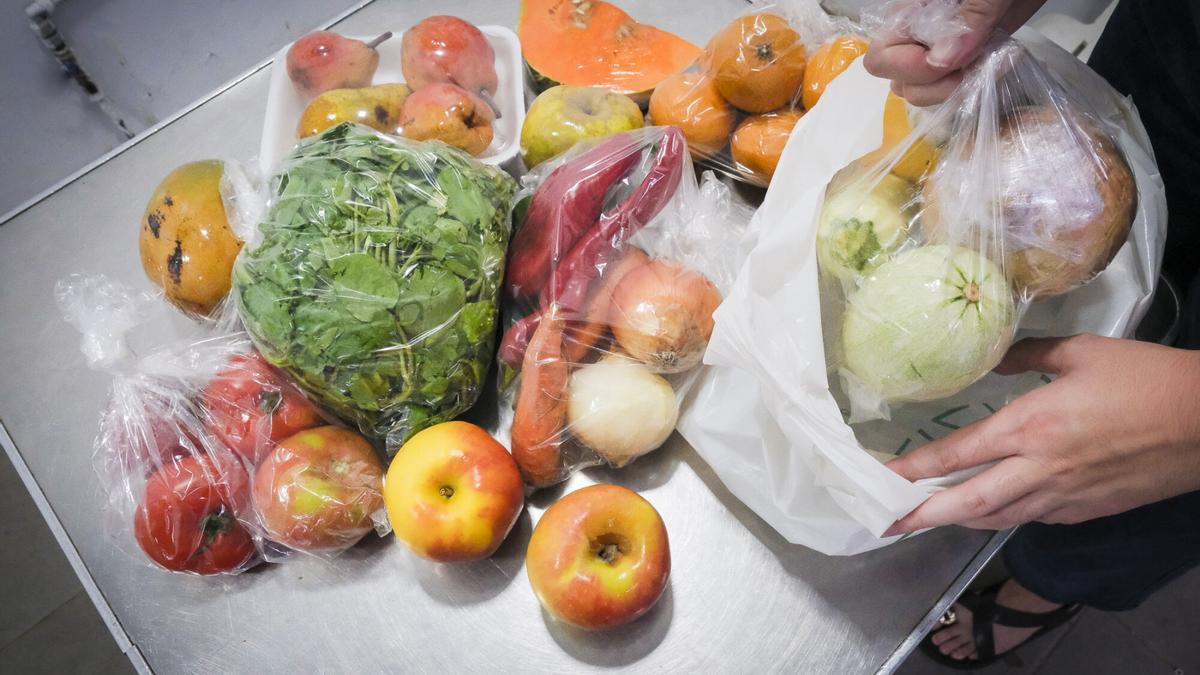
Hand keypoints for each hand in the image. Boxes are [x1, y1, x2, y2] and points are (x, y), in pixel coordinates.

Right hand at [863, 0, 1046, 105]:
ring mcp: (938, 52)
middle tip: (977, 63)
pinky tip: (996, 66)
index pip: (881, 59)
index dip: (911, 68)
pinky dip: (971, 88)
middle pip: (900, 83)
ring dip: (957, 89)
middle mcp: (916, 37)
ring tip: (992, 63)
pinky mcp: (963, 62)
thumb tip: (943, 61)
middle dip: (937, 85)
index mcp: (909, 13)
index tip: (954, 58)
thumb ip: (970, 18)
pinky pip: (950, 90)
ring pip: (923, 93)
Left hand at [884, 335, 1199, 534]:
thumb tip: (991, 359)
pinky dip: (1001, 518)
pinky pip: (1031, 518)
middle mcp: (1038, 468)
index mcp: (1030, 426)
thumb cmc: (1146, 379)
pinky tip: (989, 512)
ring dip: (958, 521)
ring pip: (997, 517)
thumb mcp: (1081, 351)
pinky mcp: (1086, 510)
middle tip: (886, 524)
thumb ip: (1027, 354)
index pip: (957, 455)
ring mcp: (1063, 496)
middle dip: (922, 516)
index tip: (883, 480)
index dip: (915, 470)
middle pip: (967, 503)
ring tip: (926, 520)